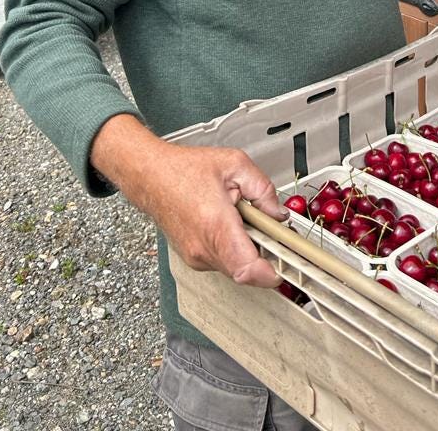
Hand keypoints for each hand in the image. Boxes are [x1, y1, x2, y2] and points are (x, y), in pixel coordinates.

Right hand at [90, 116, 287, 287]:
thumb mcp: (235, 164)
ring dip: (250, 251)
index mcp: (215, 224)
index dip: (271, 273)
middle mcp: (203, 248)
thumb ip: (263, 189)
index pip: (246, 268)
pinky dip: (236, 250)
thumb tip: (278, 214)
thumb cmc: (185, 169)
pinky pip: (224, 263)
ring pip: (236, 268)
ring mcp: (196, 257)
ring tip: (247, 222)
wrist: (151, 176)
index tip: (286, 264)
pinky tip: (233, 226)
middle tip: (274, 232)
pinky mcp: (194, 259)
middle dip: (266, 255)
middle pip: (246, 272)